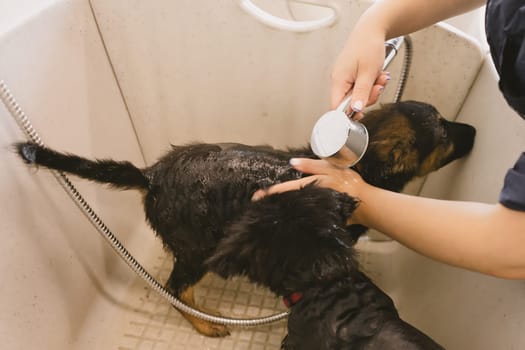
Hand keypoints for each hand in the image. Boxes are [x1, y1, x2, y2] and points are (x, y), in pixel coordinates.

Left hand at [252, 158, 366, 222]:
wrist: (366, 203)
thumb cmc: (350, 183)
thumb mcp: (332, 168)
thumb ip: (312, 165)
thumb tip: (292, 162)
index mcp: (311, 186)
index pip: (286, 189)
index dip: (270, 193)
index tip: (257, 196)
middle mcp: (309, 200)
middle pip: (286, 202)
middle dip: (271, 203)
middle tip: (257, 203)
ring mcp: (314, 210)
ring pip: (292, 209)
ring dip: (279, 208)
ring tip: (267, 207)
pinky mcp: (319, 216)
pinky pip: (303, 214)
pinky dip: (293, 213)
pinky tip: (286, 214)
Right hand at [330, 22, 389, 119]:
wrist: (372, 30)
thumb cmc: (368, 46)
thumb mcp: (368, 73)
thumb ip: (361, 94)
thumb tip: (356, 110)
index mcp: (338, 80)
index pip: (336, 107)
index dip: (347, 114)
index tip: (360, 115)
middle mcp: (339, 80)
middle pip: (349, 103)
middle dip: (366, 98)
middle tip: (377, 88)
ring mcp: (345, 78)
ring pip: (357, 95)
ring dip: (371, 90)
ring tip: (379, 78)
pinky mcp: (352, 75)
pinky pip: (360, 87)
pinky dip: (371, 84)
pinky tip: (377, 75)